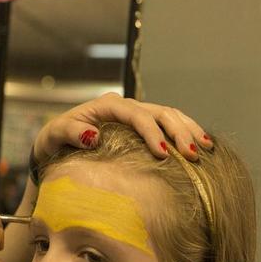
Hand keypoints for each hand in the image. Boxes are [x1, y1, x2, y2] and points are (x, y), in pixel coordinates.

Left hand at [33, 92, 211, 162]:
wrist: (55, 146)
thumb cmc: (54, 141)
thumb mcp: (54, 136)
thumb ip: (70, 133)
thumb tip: (93, 136)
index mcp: (107, 105)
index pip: (136, 114)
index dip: (151, 132)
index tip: (162, 154)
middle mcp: (126, 107)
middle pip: (161, 112)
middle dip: (179, 132)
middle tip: (193, 155)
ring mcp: (137, 115)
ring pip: (171, 116)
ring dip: (189, 131)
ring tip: (206, 149)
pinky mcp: (143, 128)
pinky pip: (170, 126)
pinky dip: (186, 134)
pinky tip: (201, 147)